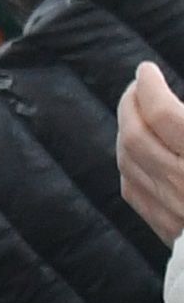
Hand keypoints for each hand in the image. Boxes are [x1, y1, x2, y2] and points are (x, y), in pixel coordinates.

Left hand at [130, 63, 183, 244]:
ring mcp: (175, 210)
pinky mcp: (172, 231)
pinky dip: (128, 163)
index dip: (148, 88)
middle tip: (137, 86)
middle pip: (136, 136)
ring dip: (125, 130)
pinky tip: (136, 152)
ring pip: (128, 162)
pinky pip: (134, 190)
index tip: (146, 70)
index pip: (164, 115)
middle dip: (129, 104)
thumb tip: (177, 108)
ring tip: (136, 112)